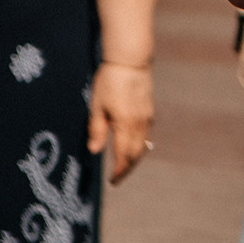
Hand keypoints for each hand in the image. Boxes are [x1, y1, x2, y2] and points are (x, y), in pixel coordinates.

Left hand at [89, 62, 153, 182]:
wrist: (130, 61)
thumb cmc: (109, 81)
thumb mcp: (97, 105)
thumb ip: (97, 129)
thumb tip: (94, 151)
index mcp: (125, 123)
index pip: (124, 154)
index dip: (119, 170)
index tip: (112, 181)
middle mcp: (140, 123)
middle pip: (136, 153)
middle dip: (128, 168)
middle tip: (118, 178)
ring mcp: (147, 117)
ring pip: (143, 145)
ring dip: (134, 158)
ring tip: (123, 166)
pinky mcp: (149, 111)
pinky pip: (145, 135)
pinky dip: (139, 146)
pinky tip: (131, 147)